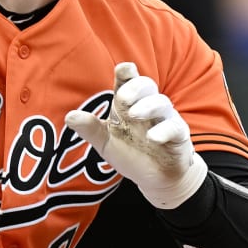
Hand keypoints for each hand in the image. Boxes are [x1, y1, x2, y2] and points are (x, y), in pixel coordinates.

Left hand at [64, 62, 206, 209]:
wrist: (157, 178)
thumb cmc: (132, 153)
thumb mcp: (106, 142)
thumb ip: (90, 129)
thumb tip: (69, 116)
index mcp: (129, 104)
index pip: (128, 83)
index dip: (126, 74)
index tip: (123, 69)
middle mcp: (148, 106)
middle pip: (146, 86)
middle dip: (135, 87)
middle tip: (123, 98)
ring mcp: (164, 119)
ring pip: (162, 103)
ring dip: (148, 106)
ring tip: (134, 115)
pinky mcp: (178, 135)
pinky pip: (175, 127)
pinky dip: (164, 130)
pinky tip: (153, 137)